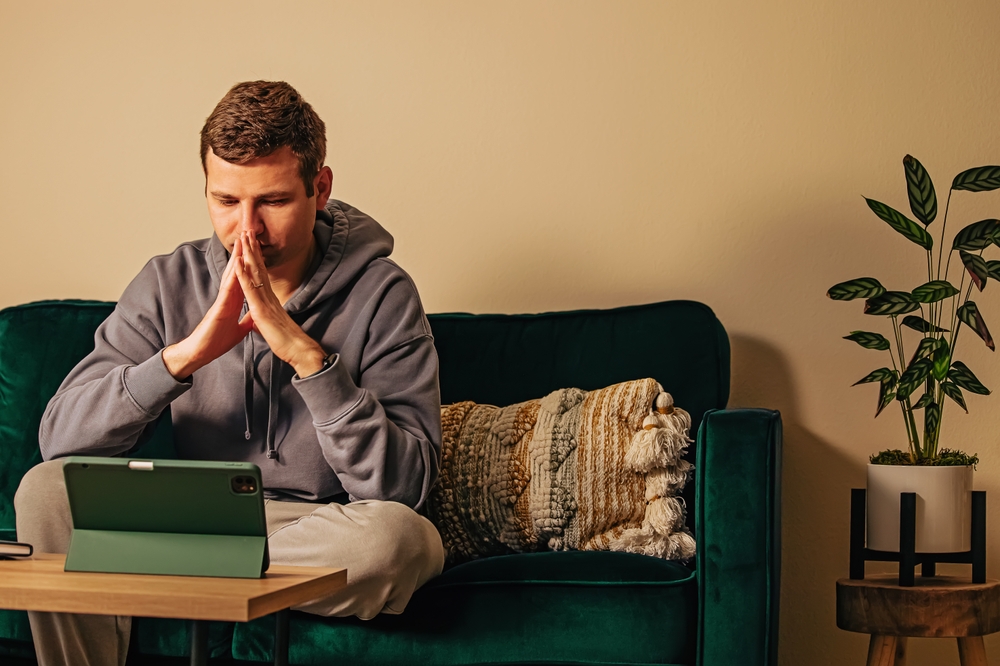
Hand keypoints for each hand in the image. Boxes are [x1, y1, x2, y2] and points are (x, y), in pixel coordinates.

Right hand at [162, 244, 254, 378]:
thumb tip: (254, 317)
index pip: (244, 278)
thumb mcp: (238, 329)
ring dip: (237, 258)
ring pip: (231, 275)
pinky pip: (227, 290)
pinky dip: (233, 277)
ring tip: (242, 241)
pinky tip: (237, 266)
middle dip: (243, 253)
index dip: (250, 264)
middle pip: (237, 271)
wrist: (202, 352)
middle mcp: (227, 297)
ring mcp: (222, 300)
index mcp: (234, 301)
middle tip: (249, 234)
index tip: (257, 249)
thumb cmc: (216, 341)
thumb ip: (246, 321)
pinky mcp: (219, 307)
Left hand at [233, 232, 326, 376]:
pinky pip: (250, 289)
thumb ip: (265, 319)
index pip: (261, 275)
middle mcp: (268, 296)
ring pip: (255, 273)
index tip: (251, 244)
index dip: (256, 258)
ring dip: (248, 254)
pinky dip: (243, 274)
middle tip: (248, 230)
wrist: (298, 350)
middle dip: (252, 248)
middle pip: (259, 268)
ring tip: (243, 237)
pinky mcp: (261, 309)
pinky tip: (238, 262)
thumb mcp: (272, 327)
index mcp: (270, 300)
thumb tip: (260, 319)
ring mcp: (265, 301)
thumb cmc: (287, 341)